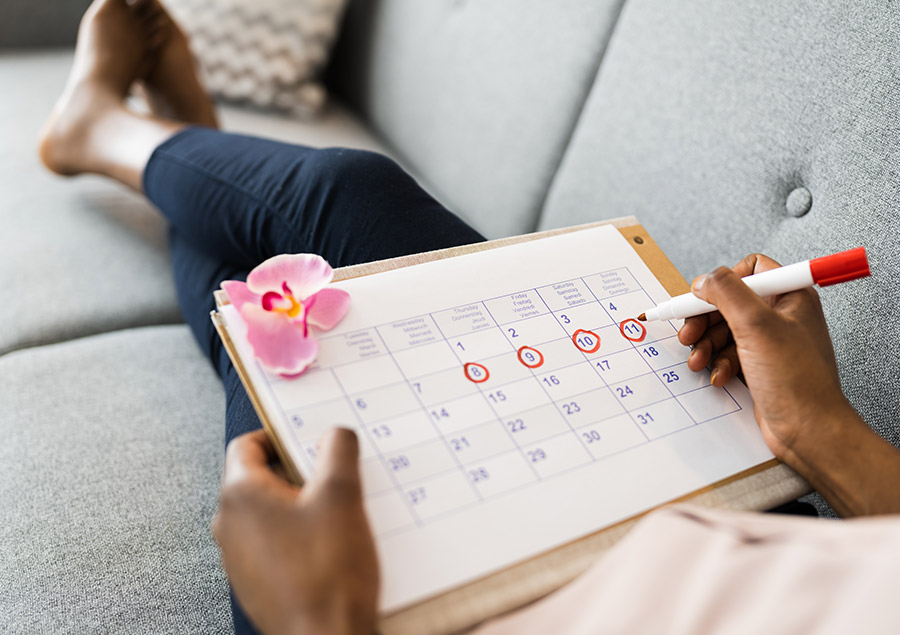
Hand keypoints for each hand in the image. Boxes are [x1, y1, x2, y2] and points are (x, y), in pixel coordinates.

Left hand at [213, 428, 378, 634]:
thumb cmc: (328, 573)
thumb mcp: (343, 496)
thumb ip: (338, 451)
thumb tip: (335, 434)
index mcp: (240, 495)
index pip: (247, 444)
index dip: (280, 435)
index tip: (308, 438)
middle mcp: (229, 525)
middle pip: (260, 477)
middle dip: (298, 471)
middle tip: (333, 476)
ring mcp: (238, 557)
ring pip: (268, 512)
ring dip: (300, 504)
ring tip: (337, 513)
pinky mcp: (254, 581)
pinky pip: (274, 543)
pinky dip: (298, 534)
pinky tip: (330, 545)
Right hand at [677, 253, 851, 460]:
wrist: (808, 430)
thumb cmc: (798, 381)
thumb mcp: (757, 326)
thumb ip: (727, 293)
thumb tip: (705, 280)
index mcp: (790, 297)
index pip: (751, 269)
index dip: (723, 282)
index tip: (702, 298)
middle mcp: (781, 316)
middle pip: (729, 302)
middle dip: (705, 319)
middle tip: (689, 333)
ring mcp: (770, 341)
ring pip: (725, 330)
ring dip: (707, 344)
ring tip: (699, 360)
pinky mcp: (760, 365)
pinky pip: (729, 354)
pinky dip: (718, 363)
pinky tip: (719, 375)